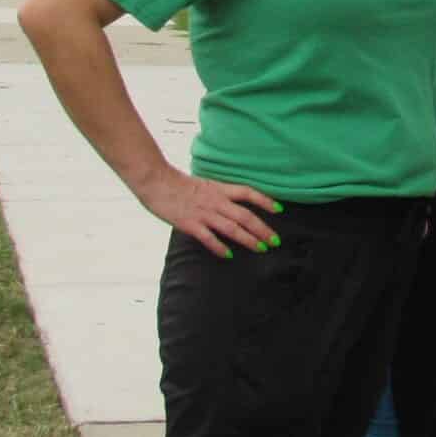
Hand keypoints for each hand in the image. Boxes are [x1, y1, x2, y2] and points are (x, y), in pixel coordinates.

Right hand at [135, 166, 281, 258]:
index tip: (279, 210)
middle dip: (262, 229)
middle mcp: (216, 201)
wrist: (156, 181)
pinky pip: (208, 237)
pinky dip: (219, 247)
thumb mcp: (203, 185)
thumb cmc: (176, 184)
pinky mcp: (190, 224)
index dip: (265, 201)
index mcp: (220, 189)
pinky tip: (229, 255)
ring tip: (261, 249)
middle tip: (275, 241)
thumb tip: (229, 204)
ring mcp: (203, 213)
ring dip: (248, 239)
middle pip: (245, 215)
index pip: (248, 193)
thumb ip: (216, 195)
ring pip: (232, 228)